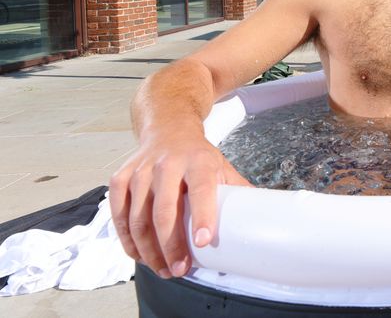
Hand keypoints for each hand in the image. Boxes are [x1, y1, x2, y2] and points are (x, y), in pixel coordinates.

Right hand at [109, 126, 252, 277]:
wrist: (168, 129)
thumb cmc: (197, 156)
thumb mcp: (221, 166)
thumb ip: (238, 191)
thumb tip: (261, 218)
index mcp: (198, 161)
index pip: (200, 190)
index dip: (202, 216)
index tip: (202, 242)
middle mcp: (167, 164)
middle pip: (164, 211)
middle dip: (171, 246)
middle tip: (179, 269)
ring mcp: (140, 172)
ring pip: (139, 219)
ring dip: (149, 250)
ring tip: (163, 269)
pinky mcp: (120, 180)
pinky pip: (119, 217)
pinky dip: (128, 241)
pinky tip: (140, 255)